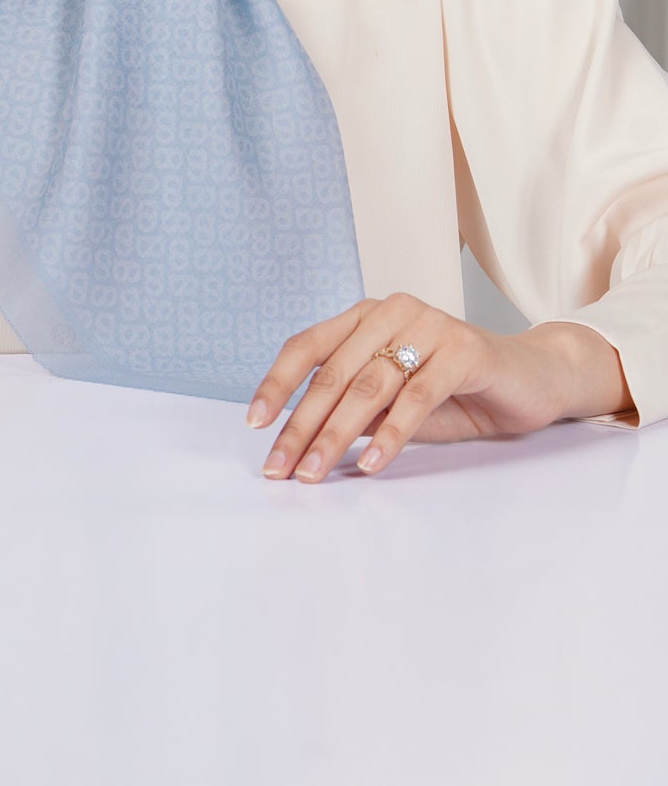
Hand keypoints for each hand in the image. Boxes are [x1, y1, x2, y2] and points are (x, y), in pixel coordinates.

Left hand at [244, 292, 573, 481]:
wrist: (531, 378)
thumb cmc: (455, 392)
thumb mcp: (393, 400)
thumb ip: (353, 407)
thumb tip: (298, 439)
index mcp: (365, 317)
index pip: (307, 346)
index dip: (277, 384)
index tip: (254, 424)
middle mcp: (391, 311)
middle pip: (332, 373)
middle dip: (301, 425)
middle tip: (281, 469)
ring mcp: (428, 326)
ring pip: (369, 385)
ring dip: (336, 435)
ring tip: (315, 473)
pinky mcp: (463, 350)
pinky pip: (416, 396)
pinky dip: (391, 434)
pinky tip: (373, 464)